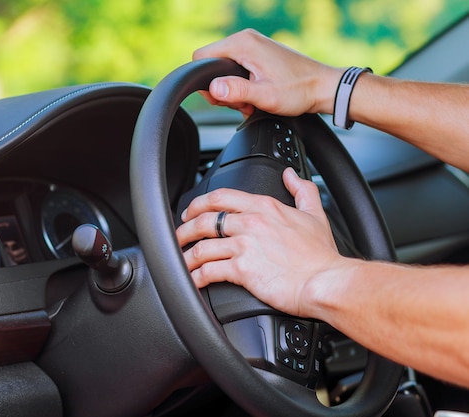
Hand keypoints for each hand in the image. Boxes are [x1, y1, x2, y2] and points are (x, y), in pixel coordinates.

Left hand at [176, 168, 343, 316]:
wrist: (327, 283)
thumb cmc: (321, 256)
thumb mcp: (315, 214)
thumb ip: (302, 190)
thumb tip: (290, 174)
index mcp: (264, 207)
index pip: (221, 196)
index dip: (199, 203)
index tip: (191, 211)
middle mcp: (251, 223)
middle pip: (204, 220)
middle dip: (185, 229)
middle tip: (179, 237)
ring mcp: (245, 246)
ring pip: (202, 246)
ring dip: (186, 255)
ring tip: (181, 262)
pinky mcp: (243, 270)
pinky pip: (209, 271)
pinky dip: (196, 277)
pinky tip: (193, 281)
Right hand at [192, 29, 341, 116]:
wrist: (323, 87)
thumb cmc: (299, 90)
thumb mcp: (264, 95)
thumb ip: (236, 91)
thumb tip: (213, 88)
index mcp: (243, 44)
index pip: (201, 57)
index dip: (205, 82)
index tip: (223, 97)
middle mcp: (246, 39)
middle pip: (212, 65)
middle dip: (221, 89)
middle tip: (241, 102)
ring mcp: (253, 46)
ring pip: (224, 69)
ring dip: (233, 90)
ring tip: (251, 101)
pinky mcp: (258, 54)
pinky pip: (237, 69)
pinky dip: (242, 86)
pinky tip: (255, 96)